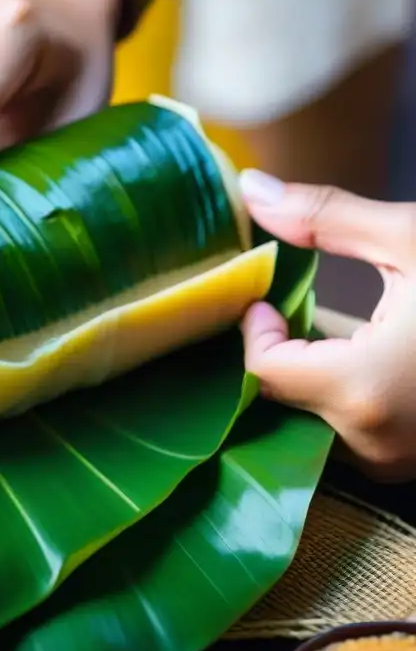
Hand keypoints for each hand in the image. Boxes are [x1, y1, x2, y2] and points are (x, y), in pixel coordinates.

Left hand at [238, 169, 415, 482]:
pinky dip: (343, 396)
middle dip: (279, 353)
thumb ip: (326, 219)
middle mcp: (375, 445)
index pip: (264, 371)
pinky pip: (353, 433)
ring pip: (315, 420)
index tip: (267, 299)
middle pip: (284, 399)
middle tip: (282, 310)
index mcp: (365, 392)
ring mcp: (398, 462)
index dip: (257, 331)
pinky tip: (362, 359)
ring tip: (321, 333)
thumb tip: (252, 187)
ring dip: (310, 378)